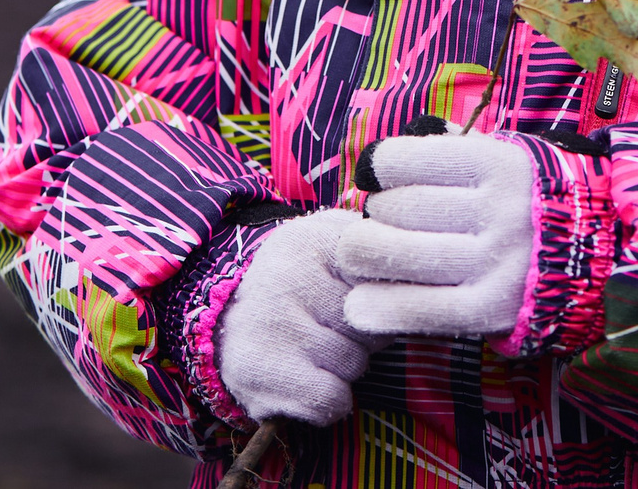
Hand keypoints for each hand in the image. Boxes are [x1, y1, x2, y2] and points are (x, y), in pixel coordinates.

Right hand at [216, 209, 372, 423]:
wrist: (227, 324)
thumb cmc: (299, 285)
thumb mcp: (329, 242)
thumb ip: (370, 239)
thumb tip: (410, 264)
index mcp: (310, 238)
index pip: (381, 278)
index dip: (379, 296)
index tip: (359, 296)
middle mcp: (286, 277)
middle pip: (372, 324)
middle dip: (365, 335)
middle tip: (333, 327)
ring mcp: (272, 327)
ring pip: (354, 363)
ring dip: (345, 367)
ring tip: (317, 350)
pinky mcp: (261, 373)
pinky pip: (331, 398)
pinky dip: (331, 399)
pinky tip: (311, 380)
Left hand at [340, 133, 532, 338]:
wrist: (586, 255)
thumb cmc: (521, 200)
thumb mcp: (501, 158)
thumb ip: (450, 150)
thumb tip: (382, 157)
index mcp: (500, 164)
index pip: (405, 160)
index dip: (380, 170)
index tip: (378, 180)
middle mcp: (502, 211)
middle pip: (399, 209)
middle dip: (374, 215)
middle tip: (378, 222)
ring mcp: (499, 263)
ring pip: (402, 256)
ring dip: (364, 257)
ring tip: (360, 256)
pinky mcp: (492, 310)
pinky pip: (420, 309)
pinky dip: (381, 307)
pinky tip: (360, 305)